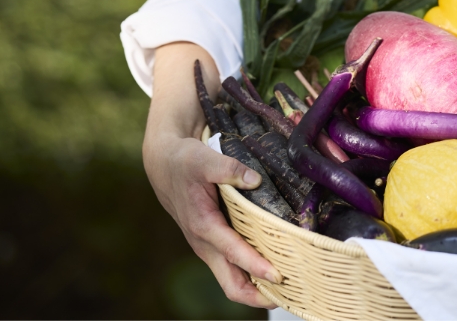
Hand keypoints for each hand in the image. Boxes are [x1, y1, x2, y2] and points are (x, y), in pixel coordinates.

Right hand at [142, 42, 279, 308]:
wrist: (164, 165)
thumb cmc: (185, 162)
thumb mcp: (205, 159)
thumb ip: (230, 169)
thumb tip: (255, 179)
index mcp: (204, 226)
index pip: (233, 254)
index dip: (256, 266)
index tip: (279, 274)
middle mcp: (206, 244)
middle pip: (232, 285)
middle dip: (259, 296)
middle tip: (291, 295)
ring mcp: (210, 248)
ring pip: (234, 281)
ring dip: (259, 289)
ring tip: (292, 289)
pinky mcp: (215, 244)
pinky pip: (234, 269)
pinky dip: (254, 275)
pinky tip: (277, 269)